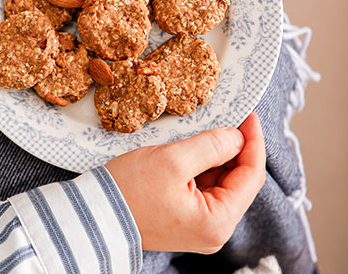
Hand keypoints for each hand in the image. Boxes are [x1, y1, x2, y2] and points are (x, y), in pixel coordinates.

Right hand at [105, 112, 265, 253]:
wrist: (94, 217)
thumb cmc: (128, 192)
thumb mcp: (172, 160)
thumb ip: (212, 145)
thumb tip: (236, 136)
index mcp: (218, 222)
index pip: (251, 176)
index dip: (253, 142)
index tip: (249, 116)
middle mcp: (215, 232)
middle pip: (239, 182)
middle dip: (236, 149)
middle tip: (229, 119)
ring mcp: (201, 230)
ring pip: (222, 185)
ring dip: (218, 158)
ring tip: (207, 133)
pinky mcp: (187, 223)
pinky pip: (206, 192)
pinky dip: (204, 170)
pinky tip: (195, 152)